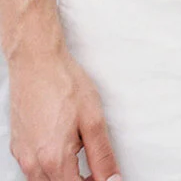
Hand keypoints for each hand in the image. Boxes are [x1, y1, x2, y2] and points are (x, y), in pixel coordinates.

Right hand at [8, 41, 119, 179]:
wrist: (37, 62)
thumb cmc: (63, 83)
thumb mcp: (93, 119)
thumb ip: (102, 155)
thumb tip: (111, 179)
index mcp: (54, 160)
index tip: (103, 177)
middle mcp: (33, 163)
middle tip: (95, 170)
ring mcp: (23, 156)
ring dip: (63, 176)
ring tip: (79, 155)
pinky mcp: (18, 147)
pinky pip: (32, 170)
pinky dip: (49, 167)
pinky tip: (60, 147)